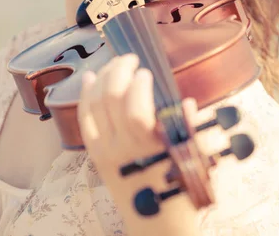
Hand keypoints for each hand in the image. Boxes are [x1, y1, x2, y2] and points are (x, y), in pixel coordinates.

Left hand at [77, 53, 210, 234]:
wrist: (156, 226)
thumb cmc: (180, 195)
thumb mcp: (193, 163)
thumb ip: (189, 130)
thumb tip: (186, 102)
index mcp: (150, 149)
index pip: (134, 108)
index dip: (138, 84)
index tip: (147, 72)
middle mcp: (123, 148)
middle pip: (111, 99)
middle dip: (119, 71)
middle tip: (130, 59)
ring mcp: (106, 152)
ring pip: (95, 105)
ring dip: (103, 78)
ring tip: (115, 63)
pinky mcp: (97, 157)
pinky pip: (85, 121)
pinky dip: (85, 97)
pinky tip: (90, 79)